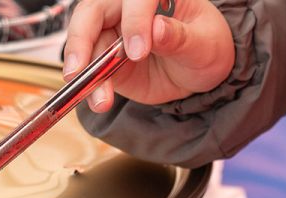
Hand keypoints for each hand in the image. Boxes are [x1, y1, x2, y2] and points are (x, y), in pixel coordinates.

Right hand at [63, 0, 234, 112]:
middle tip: (80, 68)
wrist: (198, 70)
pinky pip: (90, 69)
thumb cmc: (205, 46)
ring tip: (99, 99)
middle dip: (83, 38)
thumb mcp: (204, 43)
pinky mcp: (105, 58)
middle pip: (93, 12)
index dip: (134, 21)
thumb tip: (157, 28)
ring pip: (86, 43)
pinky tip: (99, 101)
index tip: (138, 52)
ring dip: (85, 72)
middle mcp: (127, 7)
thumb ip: (180, 37)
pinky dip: (90, 87)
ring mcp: (113, 31)